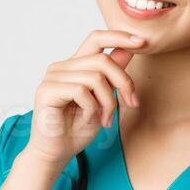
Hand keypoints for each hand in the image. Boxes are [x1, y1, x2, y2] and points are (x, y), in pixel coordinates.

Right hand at [23, 29, 145, 168]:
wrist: (56, 153)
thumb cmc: (77, 128)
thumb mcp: (104, 100)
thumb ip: (112, 76)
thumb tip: (128, 50)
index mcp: (75, 66)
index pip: (97, 38)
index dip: (119, 36)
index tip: (142, 41)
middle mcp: (62, 67)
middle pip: (103, 60)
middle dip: (124, 82)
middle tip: (131, 104)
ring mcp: (53, 77)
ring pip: (96, 77)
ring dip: (108, 102)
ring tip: (106, 119)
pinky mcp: (47, 90)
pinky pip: (81, 91)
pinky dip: (92, 108)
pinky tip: (90, 119)